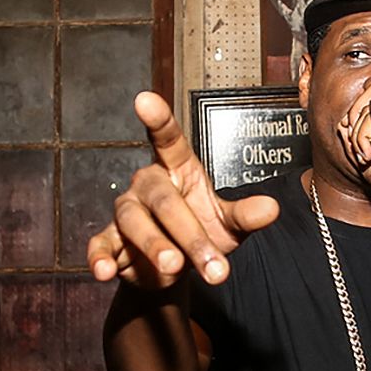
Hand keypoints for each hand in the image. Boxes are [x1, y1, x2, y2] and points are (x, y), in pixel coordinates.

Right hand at [87, 92, 279, 288]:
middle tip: (213, 265)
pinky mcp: (110, 240)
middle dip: (189, 233)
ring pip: (134, 221)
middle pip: (164, 199)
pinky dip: (99, 258)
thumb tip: (271, 209)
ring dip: (155, 246)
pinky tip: (102, 271)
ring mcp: (127, 211)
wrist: (174, 270)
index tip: (144, 99)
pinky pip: (100, 245)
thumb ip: (246, 215)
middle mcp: (148, 184)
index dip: (158, 120)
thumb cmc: (202, 232)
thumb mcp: (229, 225)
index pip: (168, 139)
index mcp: (177, 169)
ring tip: (174, 267)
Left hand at [334, 85, 370, 192]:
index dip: (356, 116)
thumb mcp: (368, 156)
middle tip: (355, 143)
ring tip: (365, 155)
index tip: (353, 140)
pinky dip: (364, 135)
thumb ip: (356, 138)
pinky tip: (370, 154)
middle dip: (354, 117)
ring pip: (369, 105)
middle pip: (370, 91)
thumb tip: (343, 123)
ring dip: (358, 134)